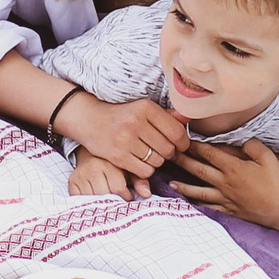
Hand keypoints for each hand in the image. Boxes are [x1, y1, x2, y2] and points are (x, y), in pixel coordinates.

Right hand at [58, 92, 189, 180]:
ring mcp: (125, 139)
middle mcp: (136, 122)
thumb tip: (188, 118)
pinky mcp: (117, 155)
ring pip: (157, 161)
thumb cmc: (122, 116)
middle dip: (169, 153)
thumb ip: (166, 115)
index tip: (180, 145)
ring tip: (149, 155)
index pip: (177, 131)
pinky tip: (140, 163)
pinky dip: (146, 171)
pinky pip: (144, 171)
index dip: (183, 143)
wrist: (89, 120)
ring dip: (157, 162)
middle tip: (162, 151)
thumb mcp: (143, 109)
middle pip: (168, 148)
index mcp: (146, 108)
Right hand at [69, 147, 150, 200]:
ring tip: (108, 199)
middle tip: (119, 199)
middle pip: (105, 194)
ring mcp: (81, 175)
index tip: (128, 195)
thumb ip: (140, 181)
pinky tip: (96, 199)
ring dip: (102, 203)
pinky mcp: (72, 182)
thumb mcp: (129, 170)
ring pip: (93, 199)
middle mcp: (93, 167)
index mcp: (109, 162)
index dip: (126, 195)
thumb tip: (146, 194)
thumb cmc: (114, 165)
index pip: (118, 188)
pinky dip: (89, 203)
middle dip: (115, 200)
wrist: (91, 154)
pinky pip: (81, 199)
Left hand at [171, 138, 278, 236]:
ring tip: (171, 183)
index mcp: (233, 168)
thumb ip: (253, 146)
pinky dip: (198, 205)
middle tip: (169, 155)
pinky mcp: (229, 210)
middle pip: (199, 170)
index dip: (195, 146)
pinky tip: (190, 203)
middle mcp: (225, 183)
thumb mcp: (268, 158)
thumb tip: (242, 141)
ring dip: (184, 186)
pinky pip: (209, 207)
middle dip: (183, 161)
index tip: (184, 140)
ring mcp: (225, 198)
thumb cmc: (276, 182)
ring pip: (199, 191)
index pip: (209, 154)